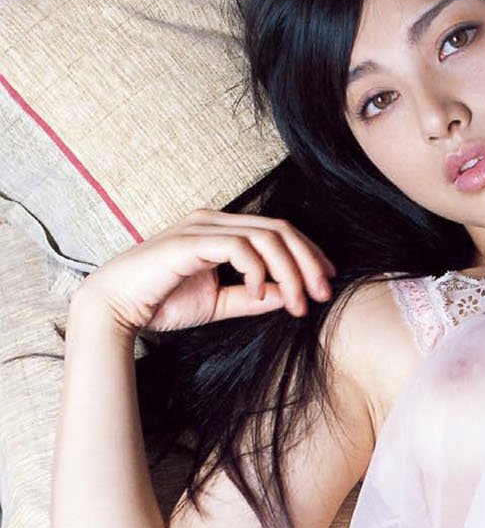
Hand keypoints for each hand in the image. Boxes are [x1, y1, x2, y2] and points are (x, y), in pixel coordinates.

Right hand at [73, 210, 336, 334]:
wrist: (116, 307)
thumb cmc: (162, 303)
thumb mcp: (219, 303)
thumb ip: (253, 298)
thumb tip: (290, 297)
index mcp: (222, 229)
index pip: (279, 231)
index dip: (309, 254)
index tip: (326, 284)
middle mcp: (215, 220)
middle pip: (281, 229)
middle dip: (309, 262)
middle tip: (323, 295)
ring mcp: (203, 226)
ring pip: (267, 236)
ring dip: (290, 271)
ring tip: (298, 303)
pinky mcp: (191, 240)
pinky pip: (240, 247)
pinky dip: (258, 271)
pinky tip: (261, 293)